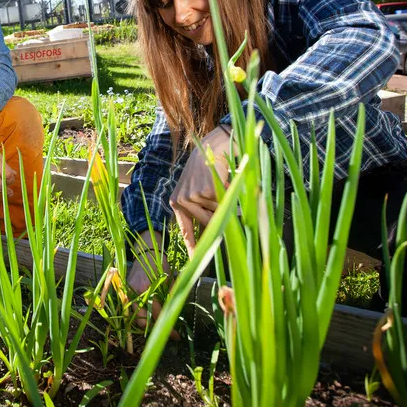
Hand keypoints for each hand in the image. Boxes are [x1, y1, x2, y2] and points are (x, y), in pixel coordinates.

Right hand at [127, 230, 178, 339]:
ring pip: (136, 318)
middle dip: (157, 330)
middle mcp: (136, 293)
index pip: (158, 314)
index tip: (177, 336)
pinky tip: (151, 318)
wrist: (144, 252)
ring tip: (161, 326)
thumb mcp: (169, 279)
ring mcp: (128, 293)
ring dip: (148, 325)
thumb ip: (172, 296)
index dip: (168, 327)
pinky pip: (133, 310)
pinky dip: (141, 316)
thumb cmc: (159, 263)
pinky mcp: (126, 293)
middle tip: (169, 333)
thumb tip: (177, 314)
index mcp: (148, 288)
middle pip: (144, 321)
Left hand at [170, 125, 230, 257]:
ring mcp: (193, 196)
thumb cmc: (206, 169)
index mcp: (177, 202)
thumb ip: (200, 212)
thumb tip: (209, 237)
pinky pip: (224, 204)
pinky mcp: (206, 191)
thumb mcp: (197, 190)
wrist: (213, 145)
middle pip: (207, 224)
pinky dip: (229, 195)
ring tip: (220, 184)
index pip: (185, 230)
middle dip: (220, 218)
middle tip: (224, 204)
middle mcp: (182, 201)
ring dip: (225, 203)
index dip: (192, 246)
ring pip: (217, 214)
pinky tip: (224, 180)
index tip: (196, 261)